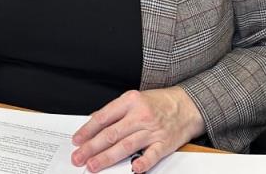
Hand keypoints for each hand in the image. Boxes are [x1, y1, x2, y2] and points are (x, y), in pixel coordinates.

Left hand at [71, 88, 204, 172]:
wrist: (188, 105)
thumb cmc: (159, 102)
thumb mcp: (135, 99)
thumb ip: (115, 111)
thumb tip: (94, 122)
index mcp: (130, 101)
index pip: (103, 117)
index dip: (88, 130)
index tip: (77, 140)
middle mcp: (140, 115)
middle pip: (111, 134)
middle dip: (92, 147)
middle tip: (79, 157)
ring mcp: (153, 130)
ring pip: (126, 145)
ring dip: (107, 157)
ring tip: (94, 165)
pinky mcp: (165, 143)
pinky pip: (152, 154)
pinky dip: (143, 162)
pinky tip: (133, 168)